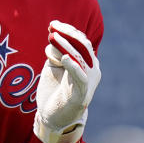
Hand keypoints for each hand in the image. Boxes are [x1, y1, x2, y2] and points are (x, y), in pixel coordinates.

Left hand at [34, 21, 101, 142]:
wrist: (54, 118)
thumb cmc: (54, 90)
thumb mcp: (53, 66)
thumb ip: (55, 52)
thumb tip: (53, 38)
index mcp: (86, 62)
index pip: (81, 40)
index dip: (68, 30)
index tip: (52, 24)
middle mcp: (91, 70)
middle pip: (83, 45)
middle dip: (67, 34)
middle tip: (52, 28)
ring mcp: (88, 82)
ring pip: (81, 58)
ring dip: (66, 46)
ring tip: (52, 38)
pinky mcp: (82, 95)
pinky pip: (80, 77)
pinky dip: (73, 67)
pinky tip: (64, 58)